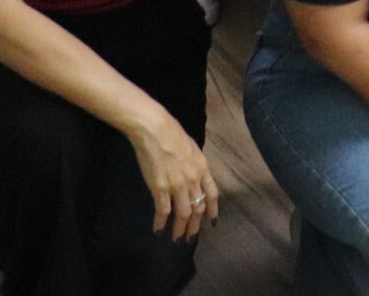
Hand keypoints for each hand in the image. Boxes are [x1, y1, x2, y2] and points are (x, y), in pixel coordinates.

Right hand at [127, 115, 216, 242]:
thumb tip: (193, 176)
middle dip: (195, 225)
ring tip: (176, 239)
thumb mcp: (192, 148)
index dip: (213, 211)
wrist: (155, 130)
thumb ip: (194, 165)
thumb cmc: (172, 134)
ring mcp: (177, 185)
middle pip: (198, 208)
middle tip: (190, 238)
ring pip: (183, 213)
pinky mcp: (160, 188)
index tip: (212, 223)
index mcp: (202, 168)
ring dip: (180, 229)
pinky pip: (163, 210)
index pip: (212, 194)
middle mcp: (193, 180)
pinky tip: (158, 230)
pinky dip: (160, 222)